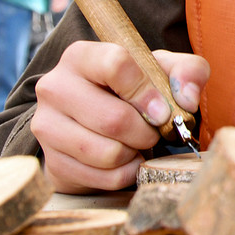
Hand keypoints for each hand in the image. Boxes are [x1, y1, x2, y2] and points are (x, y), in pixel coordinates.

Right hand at [30, 41, 207, 192]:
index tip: (161, 110)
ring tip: (137, 143)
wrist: (98, 120)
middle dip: (145, 132)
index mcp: (81, 56)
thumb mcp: (164, 69)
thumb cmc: (135, 89)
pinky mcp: (51, 161)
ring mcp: (46, 126)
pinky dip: (125, 172)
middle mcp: (55, 87)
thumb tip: (186, 99)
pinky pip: (101, 177)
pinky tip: (126, 160)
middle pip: (112, 118)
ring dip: (135, 153)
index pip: (116, 65)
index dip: (146, 92)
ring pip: (106, 152)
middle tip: (153, 132)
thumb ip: (188, 71)